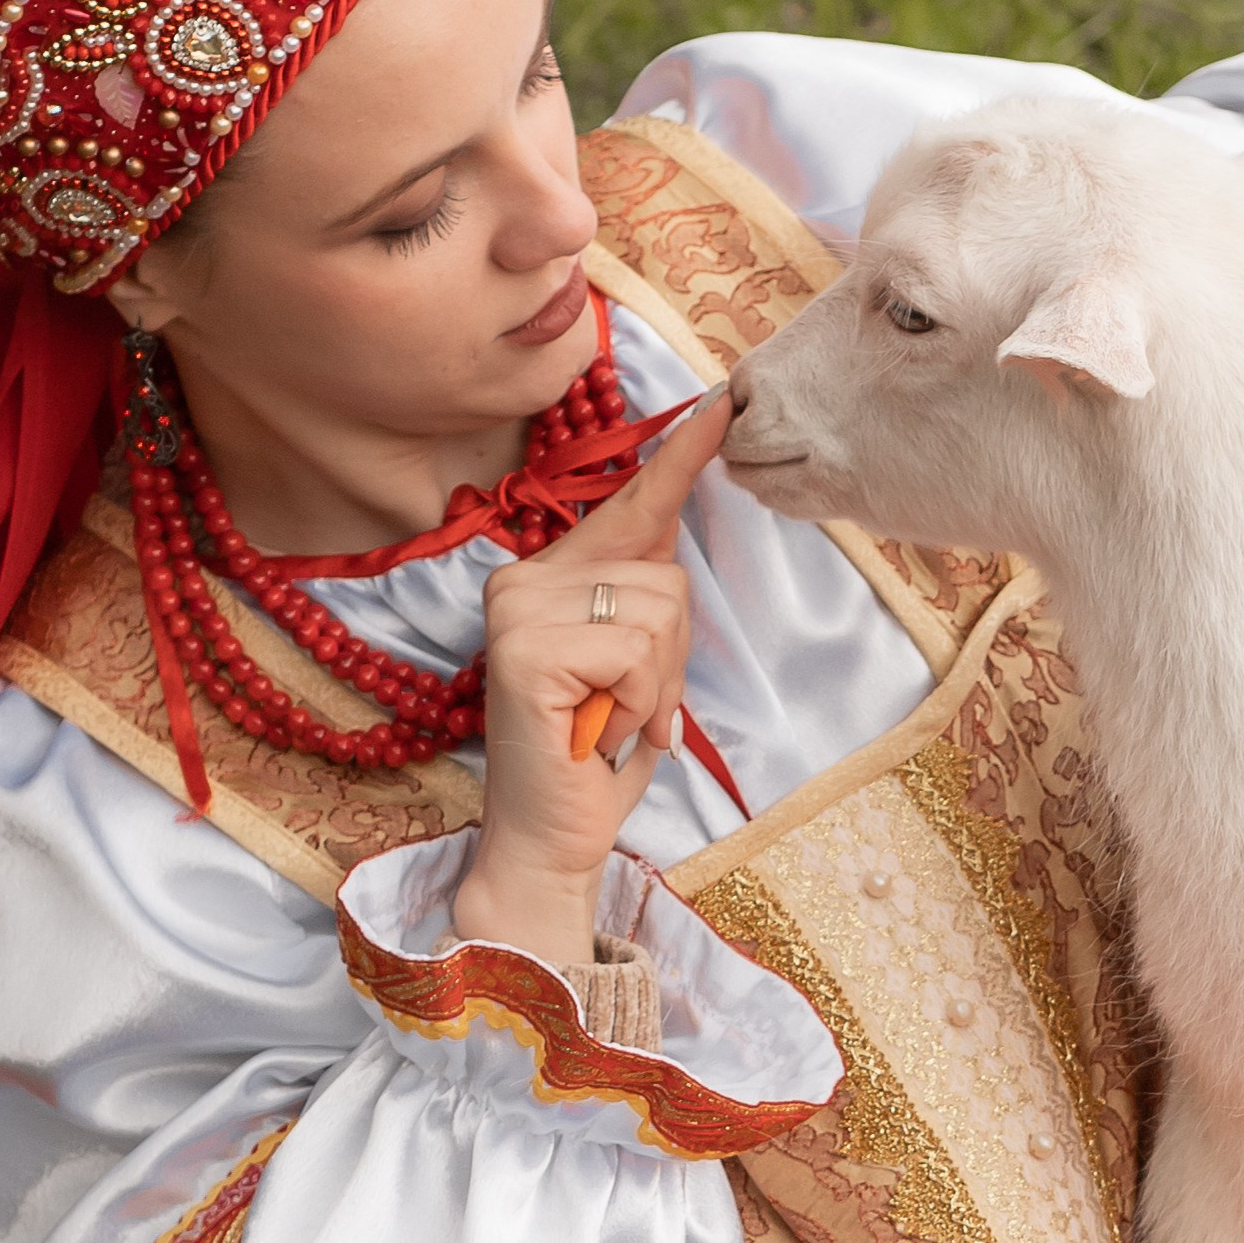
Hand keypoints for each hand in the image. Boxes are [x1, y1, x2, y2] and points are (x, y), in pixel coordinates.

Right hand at [453, 390, 732, 965]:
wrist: (554, 838)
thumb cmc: (597, 754)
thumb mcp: (634, 665)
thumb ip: (643, 601)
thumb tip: (672, 540)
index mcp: (549, 577)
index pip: (630, 505)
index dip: (683, 455)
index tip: (726, 404)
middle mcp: (522, 580)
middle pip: (664, 573)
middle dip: (673, 655)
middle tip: (632, 708)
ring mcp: (517, 610)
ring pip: (656, 608)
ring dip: (658, 683)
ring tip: (616, 719)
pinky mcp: (524, 649)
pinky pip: (634, 649)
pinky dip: (640, 699)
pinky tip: (602, 728)